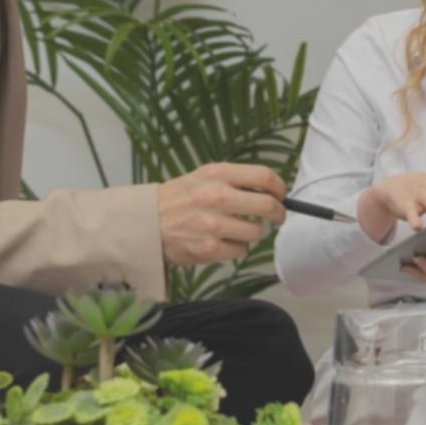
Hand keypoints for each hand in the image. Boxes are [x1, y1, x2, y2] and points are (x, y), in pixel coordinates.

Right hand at [156, 163, 284, 266]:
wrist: (145, 224)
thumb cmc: (178, 200)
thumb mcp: (203, 177)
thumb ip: (234, 180)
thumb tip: (270, 190)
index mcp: (217, 174)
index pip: (264, 176)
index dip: (279, 187)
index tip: (280, 195)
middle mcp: (216, 197)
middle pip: (269, 206)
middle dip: (278, 214)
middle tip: (276, 217)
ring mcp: (213, 224)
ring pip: (256, 232)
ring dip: (250, 233)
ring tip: (233, 229)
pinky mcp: (209, 248)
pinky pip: (240, 250)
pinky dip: (234, 248)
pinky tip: (219, 241)